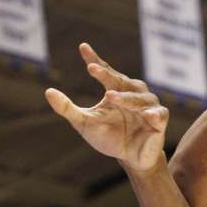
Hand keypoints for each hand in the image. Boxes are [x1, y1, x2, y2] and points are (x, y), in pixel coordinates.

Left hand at [45, 43, 168, 174]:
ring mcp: (148, 106)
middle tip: (93, 69)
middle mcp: (133, 93)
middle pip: (121, 80)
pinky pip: (158, 114)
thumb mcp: (84, 123)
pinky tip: (147, 115)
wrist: (130, 158)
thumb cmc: (109, 137)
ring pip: (138, 97)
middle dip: (108, 74)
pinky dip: (154, 113)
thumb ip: (67, 108)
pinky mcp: (159, 121)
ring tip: (110, 96)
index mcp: (115, 90)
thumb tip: (48, 91)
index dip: (95, 59)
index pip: (105, 71)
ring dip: (126, 97)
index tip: (82, 48)